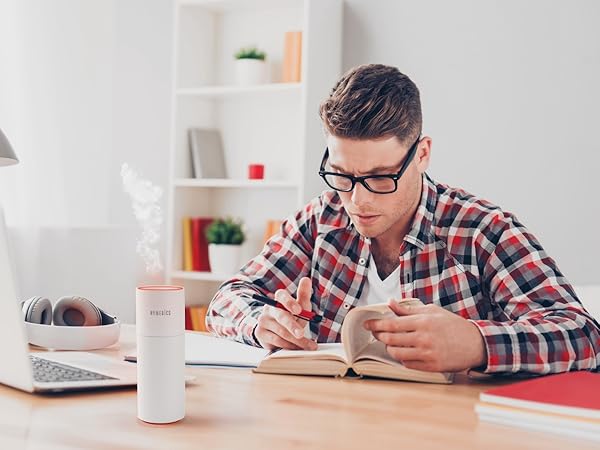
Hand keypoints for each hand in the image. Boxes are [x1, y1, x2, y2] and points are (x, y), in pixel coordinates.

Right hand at [253, 277, 317, 350]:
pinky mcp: (260, 334)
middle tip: (301, 333)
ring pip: (281, 332)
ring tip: (309, 346)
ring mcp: (263, 321)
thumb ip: (303, 294)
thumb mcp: (299, 306)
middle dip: (292, 326)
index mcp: (278, 299)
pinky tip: (297, 348)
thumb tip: (306, 279)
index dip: (289, 302)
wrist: (275, 330)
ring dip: (296, 340)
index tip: (298, 310)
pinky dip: (289, 346)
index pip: (281, 296)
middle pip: (281, 316)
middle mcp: (269, 309)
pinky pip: (276, 341)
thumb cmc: (291, 315)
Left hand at [363, 300, 486, 371]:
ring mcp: (427, 354)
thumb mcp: (432, 311)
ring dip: (390, 348)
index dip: (376, 325)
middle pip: (390, 339)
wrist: (476, 344)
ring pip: (396, 353)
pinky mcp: (431, 367)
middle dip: (379, 336)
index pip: (391, 324)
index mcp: (423, 322)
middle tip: (376, 333)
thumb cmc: (453, 325)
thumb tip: (391, 302)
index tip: (367, 324)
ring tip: (391, 342)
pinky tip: (405, 352)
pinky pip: (407, 364)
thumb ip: (409, 309)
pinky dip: (402, 358)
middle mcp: (423, 338)